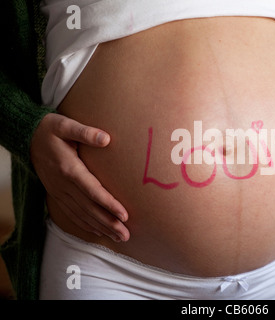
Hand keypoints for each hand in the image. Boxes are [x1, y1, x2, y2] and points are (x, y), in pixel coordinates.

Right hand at [30, 113, 129, 241]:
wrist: (27, 137)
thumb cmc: (50, 129)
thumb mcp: (66, 125)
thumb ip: (86, 132)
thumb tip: (106, 138)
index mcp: (69, 169)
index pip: (93, 191)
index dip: (109, 204)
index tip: (124, 215)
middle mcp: (63, 185)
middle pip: (89, 208)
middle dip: (109, 223)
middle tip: (126, 235)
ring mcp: (59, 191)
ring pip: (82, 214)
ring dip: (101, 227)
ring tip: (119, 237)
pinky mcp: (56, 194)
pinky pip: (71, 214)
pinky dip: (85, 225)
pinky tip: (98, 232)